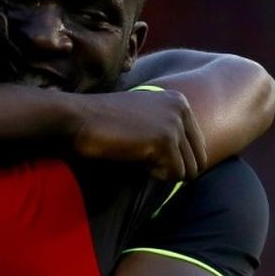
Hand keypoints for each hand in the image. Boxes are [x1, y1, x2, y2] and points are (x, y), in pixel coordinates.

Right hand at [73, 90, 206, 180]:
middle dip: (171, 167)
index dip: (172, 159)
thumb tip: (188, 164)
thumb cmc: (102, 121)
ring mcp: (174, 123)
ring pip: (188, 170)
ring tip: (135, 156)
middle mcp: (181, 108)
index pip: (197, 146)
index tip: (145, 151)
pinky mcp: (165, 140)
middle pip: (197, 160)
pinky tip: (133, 158)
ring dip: (162, 172)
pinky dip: (154, 175)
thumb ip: (165, 127)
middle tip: (141, 159)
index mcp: (178, 100)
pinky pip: (174, 174)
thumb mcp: (141, 116)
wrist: (77, 118)